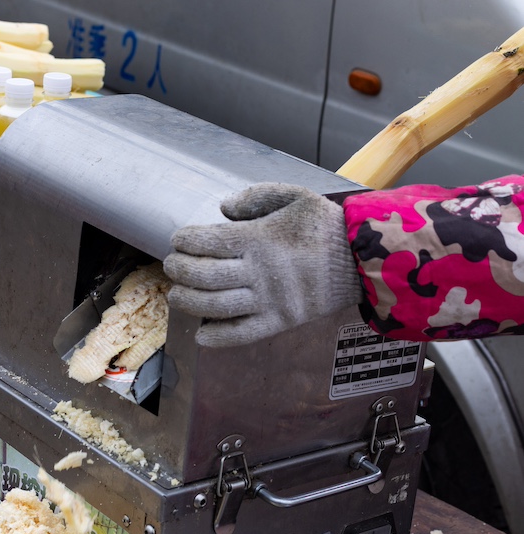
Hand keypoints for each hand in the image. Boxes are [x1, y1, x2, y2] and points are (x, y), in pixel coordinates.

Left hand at [164, 183, 361, 346]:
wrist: (361, 260)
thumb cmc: (324, 226)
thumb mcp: (293, 196)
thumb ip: (255, 197)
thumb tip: (223, 207)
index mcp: (259, 238)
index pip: (208, 241)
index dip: (185, 241)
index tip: (178, 240)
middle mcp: (259, 272)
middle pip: (204, 275)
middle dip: (179, 270)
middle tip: (172, 266)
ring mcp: (269, 300)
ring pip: (216, 306)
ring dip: (189, 302)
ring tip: (177, 295)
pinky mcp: (280, 322)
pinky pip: (242, 334)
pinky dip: (217, 337)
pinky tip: (201, 334)